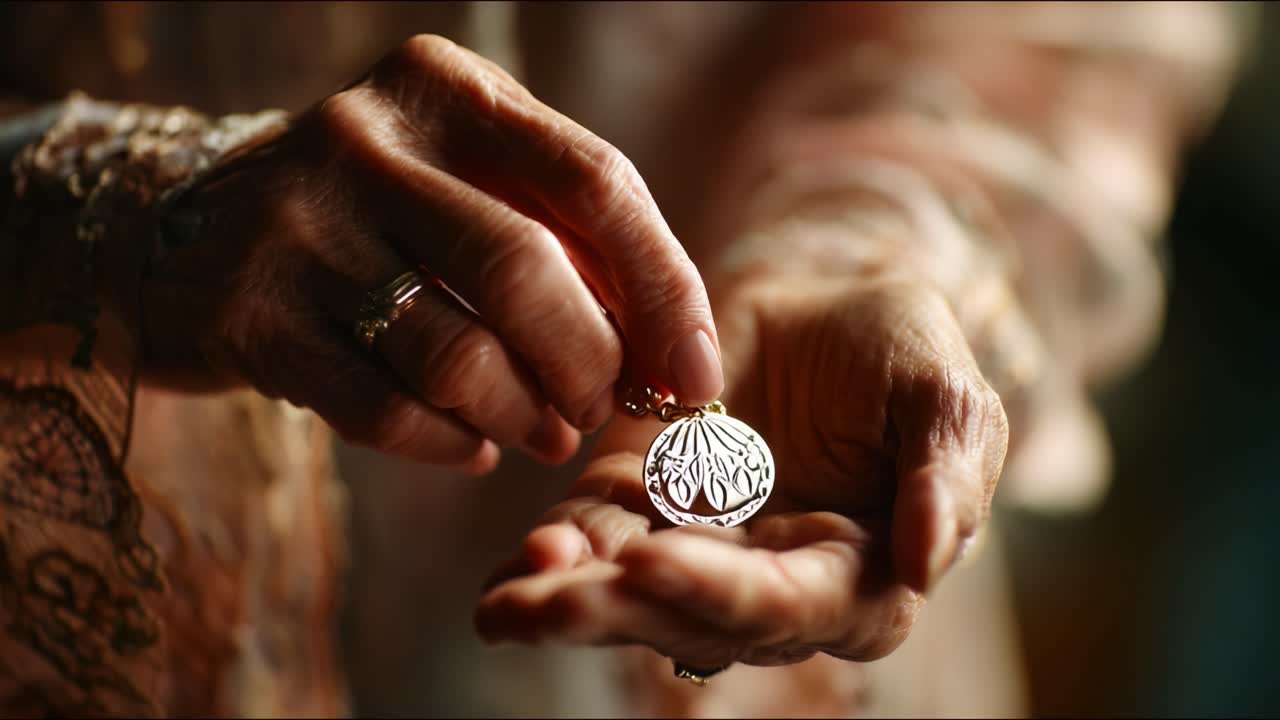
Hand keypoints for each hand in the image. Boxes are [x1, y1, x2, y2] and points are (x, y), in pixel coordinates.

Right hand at [131, 35, 721, 470]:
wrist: (194, 231)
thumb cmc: (381, 215)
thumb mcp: (468, 181)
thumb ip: (566, 239)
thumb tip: (672, 353)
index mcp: (446, 89)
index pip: (594, 183)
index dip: (664, 289)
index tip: (699, 373)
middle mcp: (366, 139)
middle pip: (526, 271)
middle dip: (590, 364)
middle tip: (606, 408)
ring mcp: (298, 225)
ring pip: (456, 354)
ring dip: (524, 414)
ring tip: (544, 433)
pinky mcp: (250, 316)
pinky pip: (386, 411)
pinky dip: (451, 445)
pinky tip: (475, 446)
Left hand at [475, 271, 1007, 669]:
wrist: (820, 298)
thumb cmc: (896, 350)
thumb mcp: (941, 396)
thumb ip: (943, 475)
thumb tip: (927, 559)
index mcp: (856, 570)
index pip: (793, 604)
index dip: (725, 591)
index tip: (656, 563)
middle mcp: (770, 579)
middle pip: (695, 619)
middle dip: (620, 614)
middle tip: (549, 604)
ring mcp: (697, 545)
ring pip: (631, 595)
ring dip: (568, 605)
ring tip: (508, 605)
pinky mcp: (638, 502)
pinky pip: (592, 541)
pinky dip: (549, 563)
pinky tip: (505, 579)